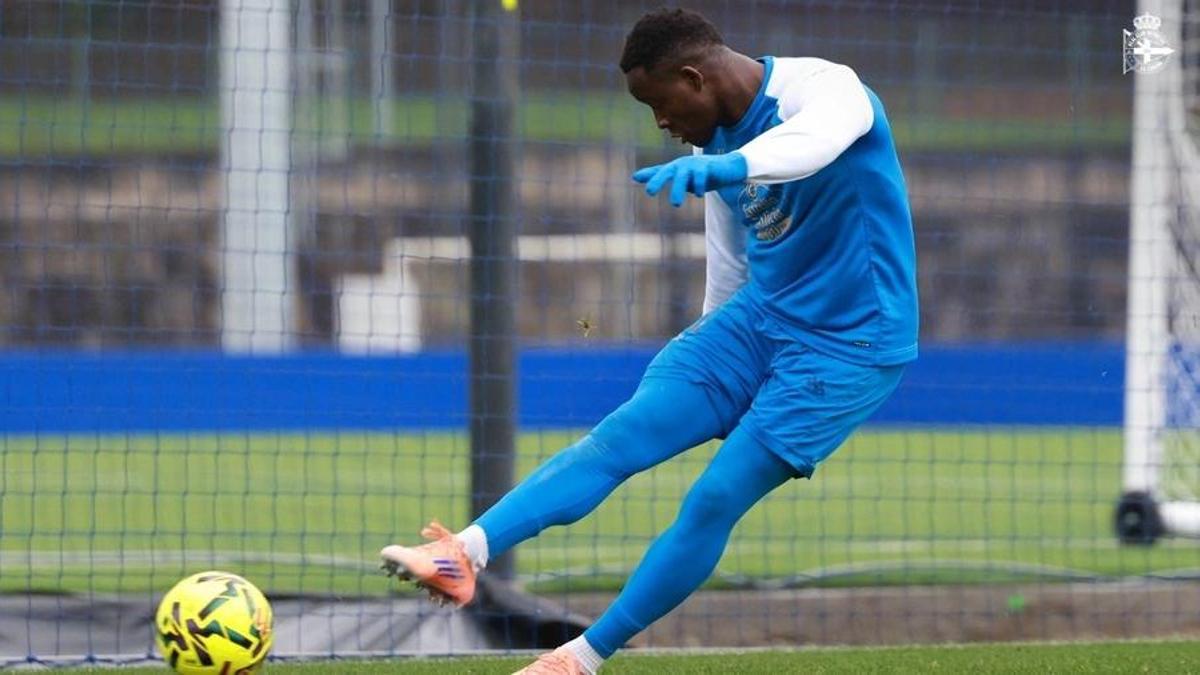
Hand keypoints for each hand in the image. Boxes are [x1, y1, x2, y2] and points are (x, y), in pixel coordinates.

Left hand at [632, 152, 747, 206]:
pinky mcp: (708, 166)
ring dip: (678, 188)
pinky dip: (699, 185)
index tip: (635, 178)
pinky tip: (699, 195)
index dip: (649, 175)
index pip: (660, 171)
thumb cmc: (703, 173)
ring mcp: (695, 164)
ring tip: (676, 204)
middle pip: (668, 171)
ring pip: (683, 175)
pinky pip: (701, 176)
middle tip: (650, 192)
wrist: (728, 168)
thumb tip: (635, 177)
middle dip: (658, 179)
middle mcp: (683, 164)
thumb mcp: (683, 178)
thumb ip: (662, 176)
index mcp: (676, 168)